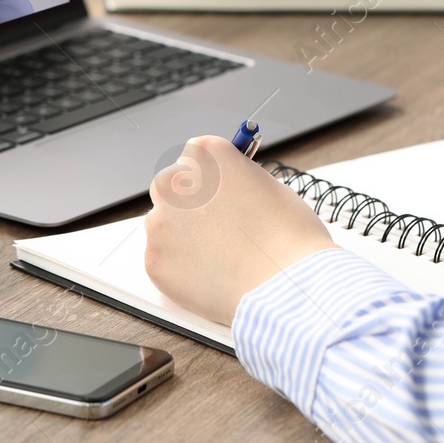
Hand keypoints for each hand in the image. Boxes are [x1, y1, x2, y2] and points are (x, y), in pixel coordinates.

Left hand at [144, 136, 336, 325]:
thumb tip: (224, 192)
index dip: (210, 179)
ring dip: (183, 237)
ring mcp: (160, 222)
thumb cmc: (289, 236)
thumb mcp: (268, 188)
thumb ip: (235, 183)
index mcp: (205, 155)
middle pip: (171, 187)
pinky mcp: (154, 260)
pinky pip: (162, 260)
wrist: (287, 287)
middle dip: (188, 206)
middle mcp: (176, 182)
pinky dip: (180, 268)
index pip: (195, 157)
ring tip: (219, 257)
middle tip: (216, 228)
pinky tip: (210, 274)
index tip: (219, 193)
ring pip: (164, 226)